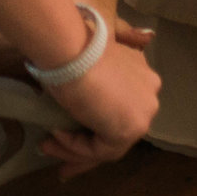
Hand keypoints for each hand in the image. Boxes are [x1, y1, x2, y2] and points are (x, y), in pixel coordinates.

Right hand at [40, 34, 160, 175]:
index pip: (120, 108)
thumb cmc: (78, 47)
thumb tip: (114, 61)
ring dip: (74, 147)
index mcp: (143, 75)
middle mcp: (150, 95)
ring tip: (46, 146)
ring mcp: (143, 114)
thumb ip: (107, 67)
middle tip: (54, 144)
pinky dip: (75, 146)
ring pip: (107, 141)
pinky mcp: (128, 131)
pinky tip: (55, 135)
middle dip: (84, 140)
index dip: (94, 119)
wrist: (72, 50)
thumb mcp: (94, 51)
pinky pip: (99, 149)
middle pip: (115, 127)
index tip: (69, 123)